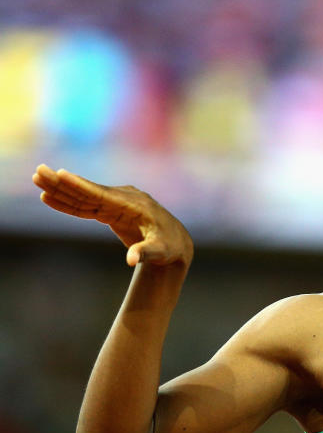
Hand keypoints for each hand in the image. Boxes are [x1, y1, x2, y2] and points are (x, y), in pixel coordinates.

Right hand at [32, 164, 193, 266]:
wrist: (176, 243)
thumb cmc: (169, 248)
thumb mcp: (160, 252)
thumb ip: (145, 253)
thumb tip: (131, 260)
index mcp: (135, 205)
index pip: (103, 195)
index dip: (81, 187)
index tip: (62, 175)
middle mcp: (124, 199)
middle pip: (89, 192)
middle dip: (63, 183)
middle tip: (39, 172)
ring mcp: (117, 203)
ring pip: (85, 197)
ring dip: (61, 190)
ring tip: (37, 179)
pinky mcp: (112, 210)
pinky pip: (87, 206)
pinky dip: (69, 202)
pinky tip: (50, 197)